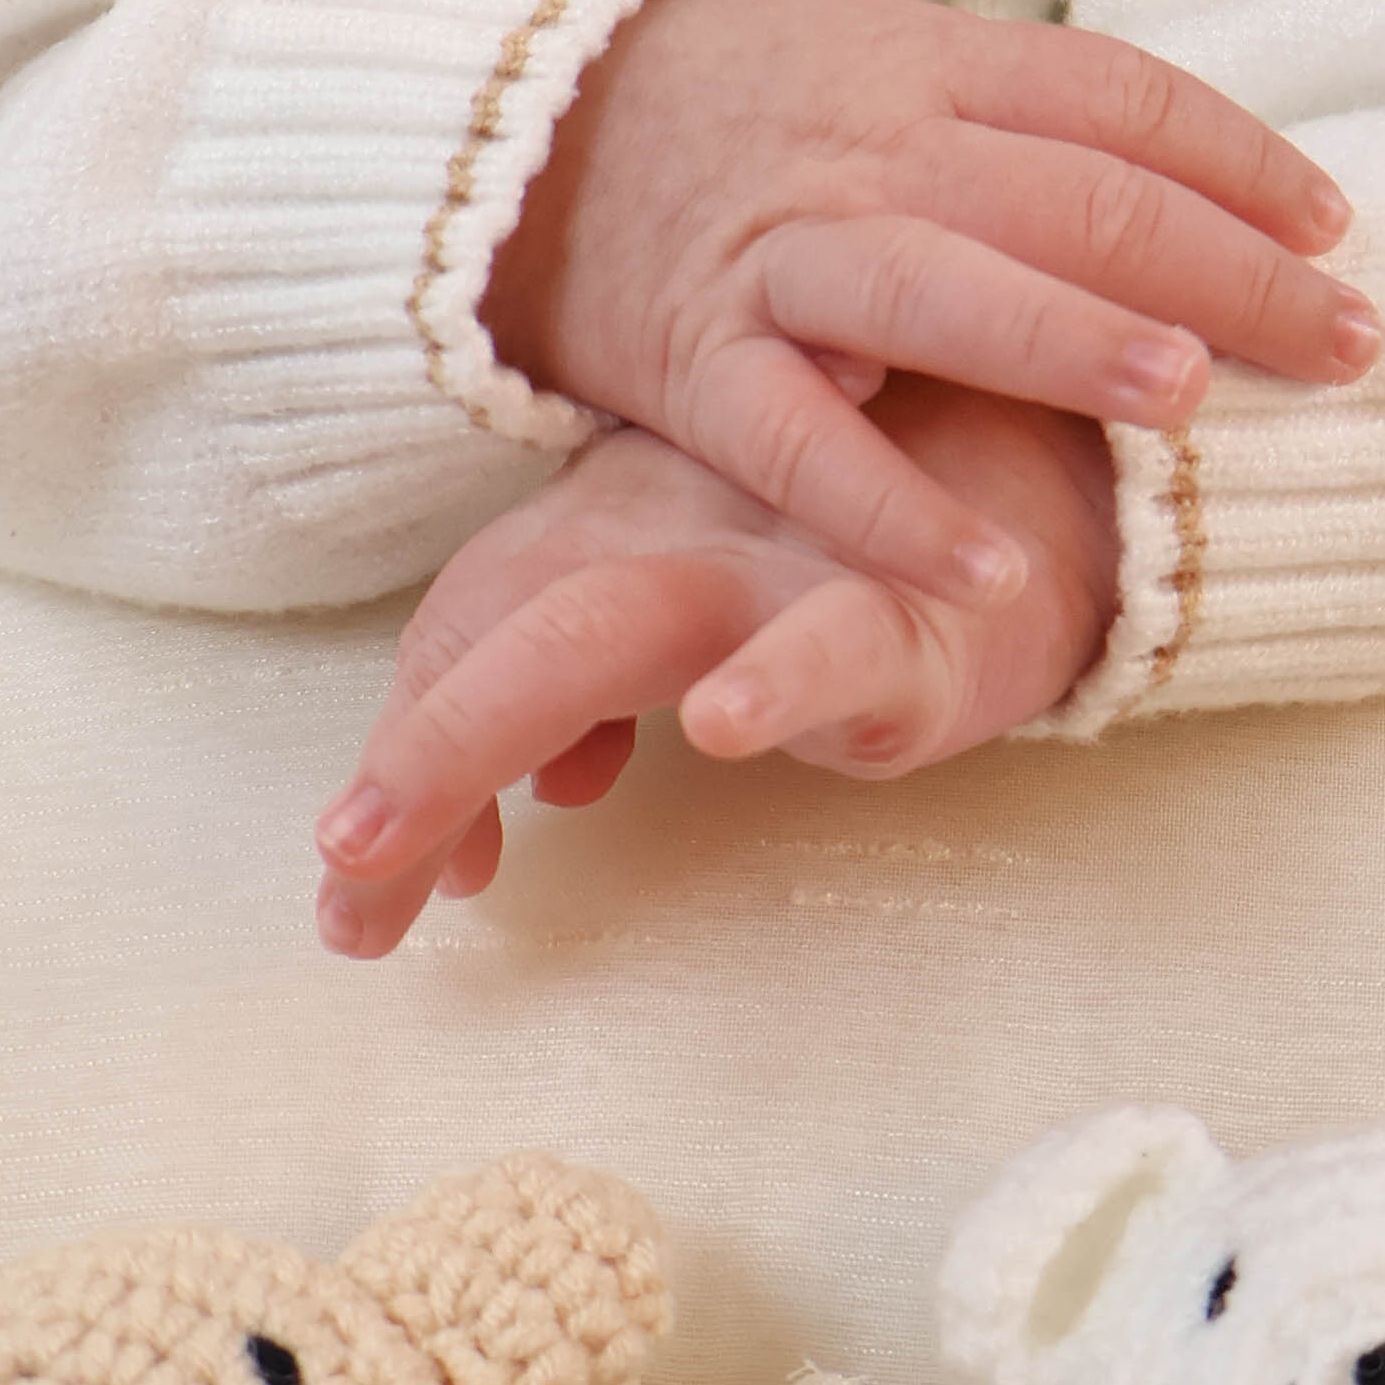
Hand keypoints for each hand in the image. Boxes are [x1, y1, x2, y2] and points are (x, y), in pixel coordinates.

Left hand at [314, 383, 1117, 953]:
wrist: (1037, 492)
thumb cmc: (821, 572)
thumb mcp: (676, 629)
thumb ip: (564, 716)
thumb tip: (477, 849)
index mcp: (599, 535)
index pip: (463, 632)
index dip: (399, 750)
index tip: (361, 890)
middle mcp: (662, 535)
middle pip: (499, 630)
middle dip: (411, 754)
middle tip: (348, 892)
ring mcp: (774, 572)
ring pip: (610, 628)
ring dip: (498, 725)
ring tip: (439, 856)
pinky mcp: (899, 622)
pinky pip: (830, 642)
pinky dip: (774, 679)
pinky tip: (721, 728)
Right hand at [488, 0, 1369, 612]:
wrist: (519, 126)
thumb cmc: (742, 103)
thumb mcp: (881, 59)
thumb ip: (1020, 110)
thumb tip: (1199, 165)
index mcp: (932, 71)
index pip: (1116, 100)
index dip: (1236, 158)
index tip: (1335, 225)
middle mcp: (873, 154)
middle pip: (1070, 199)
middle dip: (1219, 272)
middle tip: (1341, 339)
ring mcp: (787, 258)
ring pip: (944, 291)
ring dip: (1069, 344)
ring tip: (1188, 401)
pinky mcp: (701, 364)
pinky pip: (800, 447)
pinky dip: (888, 513)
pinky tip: (985, 574)